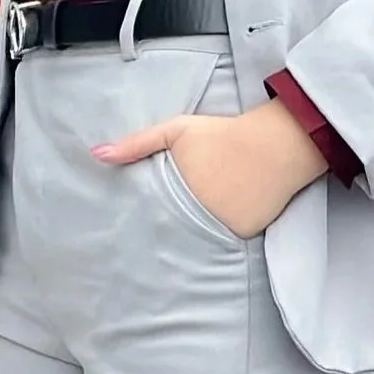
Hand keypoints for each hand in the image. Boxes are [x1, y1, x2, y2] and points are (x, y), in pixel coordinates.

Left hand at [94, 99, 330, 238]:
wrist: (278, 143)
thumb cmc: (224, 133)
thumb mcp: (176, 130)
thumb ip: (136, 143)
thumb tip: (96, 154)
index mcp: (175, 189)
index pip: (149, 214)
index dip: (141, 219)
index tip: (130, 228)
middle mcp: (196, 212)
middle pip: (170, 230)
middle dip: (161, 232)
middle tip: (146, 243)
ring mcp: (220, 226)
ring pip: (195, 239)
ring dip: (188, 238)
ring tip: (178, 242)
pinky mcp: (242, 234)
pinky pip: (222, 241)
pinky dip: (217, 237)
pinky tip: (212, 232)